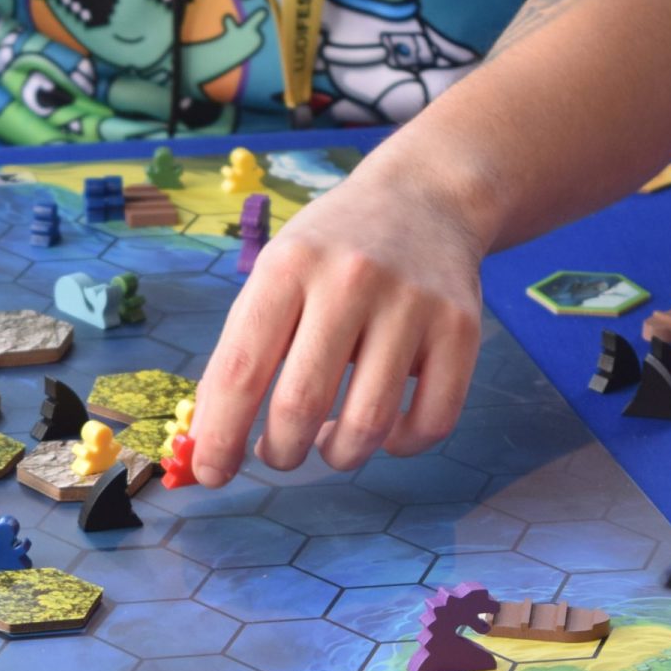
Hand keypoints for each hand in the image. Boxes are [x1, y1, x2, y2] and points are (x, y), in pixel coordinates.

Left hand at [188, 168, 487, 486]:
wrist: (427, 197)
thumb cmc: (331, 251)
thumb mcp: (274, 275)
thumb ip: (242, 350)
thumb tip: (209, 439)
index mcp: (287, 268)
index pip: (240, 370)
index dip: (220, 435)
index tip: (214, 473)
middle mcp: (349, 281)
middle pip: (300, 405)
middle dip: (280, 452)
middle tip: (277, 453)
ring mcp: (411, 303)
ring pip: (368, 425)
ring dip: (339, 456)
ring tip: (329, 442)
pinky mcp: (461, 328)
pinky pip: (431, 422)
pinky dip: (400, 445)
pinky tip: (384, 431)